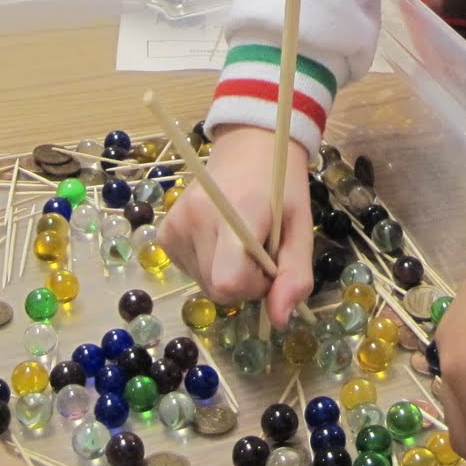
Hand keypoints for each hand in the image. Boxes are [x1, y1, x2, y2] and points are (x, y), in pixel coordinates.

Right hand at [157, 125, 314, 327]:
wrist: (250, 144)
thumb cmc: (280, 185)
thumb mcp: (300, 227)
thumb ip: (295, 275)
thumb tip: (279, 321)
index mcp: (235, 213)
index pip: (228, 281)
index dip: (254, 287)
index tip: (270, 266)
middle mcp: (196, 218)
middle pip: (217, 289)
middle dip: (245, 283)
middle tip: (261, 252)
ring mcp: (175, 225)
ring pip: (203, 284)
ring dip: (228, 275)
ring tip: (242, 241)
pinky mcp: (164, 232)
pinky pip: (190, 270)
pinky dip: (210, 266)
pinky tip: (221, 241)